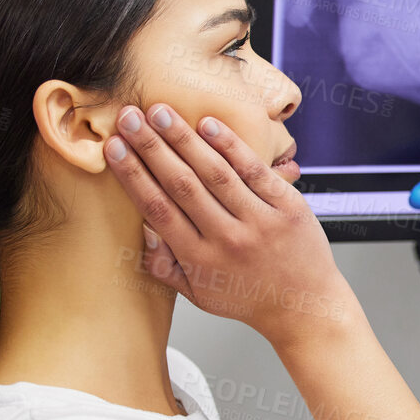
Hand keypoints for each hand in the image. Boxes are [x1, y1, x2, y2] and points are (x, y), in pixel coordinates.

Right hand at [104, 103, 356, 347]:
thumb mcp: (198, 294)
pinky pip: (255, 171)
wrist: (305, 307)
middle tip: (129, 116)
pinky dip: (231, 146)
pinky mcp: (289, 208)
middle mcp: (227, 239)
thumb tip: (142, 229)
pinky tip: (209, 124)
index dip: (132, 174)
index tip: (113, 146)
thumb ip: (164, 266)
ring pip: (215, 172)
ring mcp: (260, 221)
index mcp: (199, 259)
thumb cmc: (249, 297)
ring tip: (161, 112)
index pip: (157, 208)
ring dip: (184, 139)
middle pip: (181, 184)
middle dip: (150, 147)